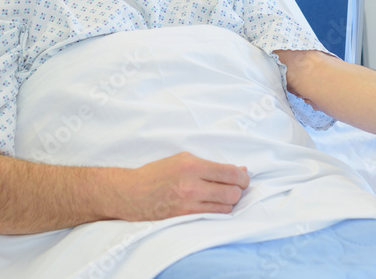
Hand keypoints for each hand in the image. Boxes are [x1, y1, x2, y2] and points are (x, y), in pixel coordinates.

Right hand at [112, 152, 249, 220]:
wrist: (131, 192)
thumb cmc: (157, 173)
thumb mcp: (183, 159)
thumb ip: (211, 165)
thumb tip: (240, 169)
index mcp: (192, 165)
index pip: (230, 173)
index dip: (243, 177)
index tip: (243, 177)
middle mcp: (191, 185)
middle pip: (232, 193)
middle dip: (239, 190)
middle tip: (236, 187)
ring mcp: (188, 203)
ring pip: (225, 207)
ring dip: (229, 202)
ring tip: (223, 195)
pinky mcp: (184, 217)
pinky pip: (213, 215)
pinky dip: (218, 210)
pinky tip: (214, 204)